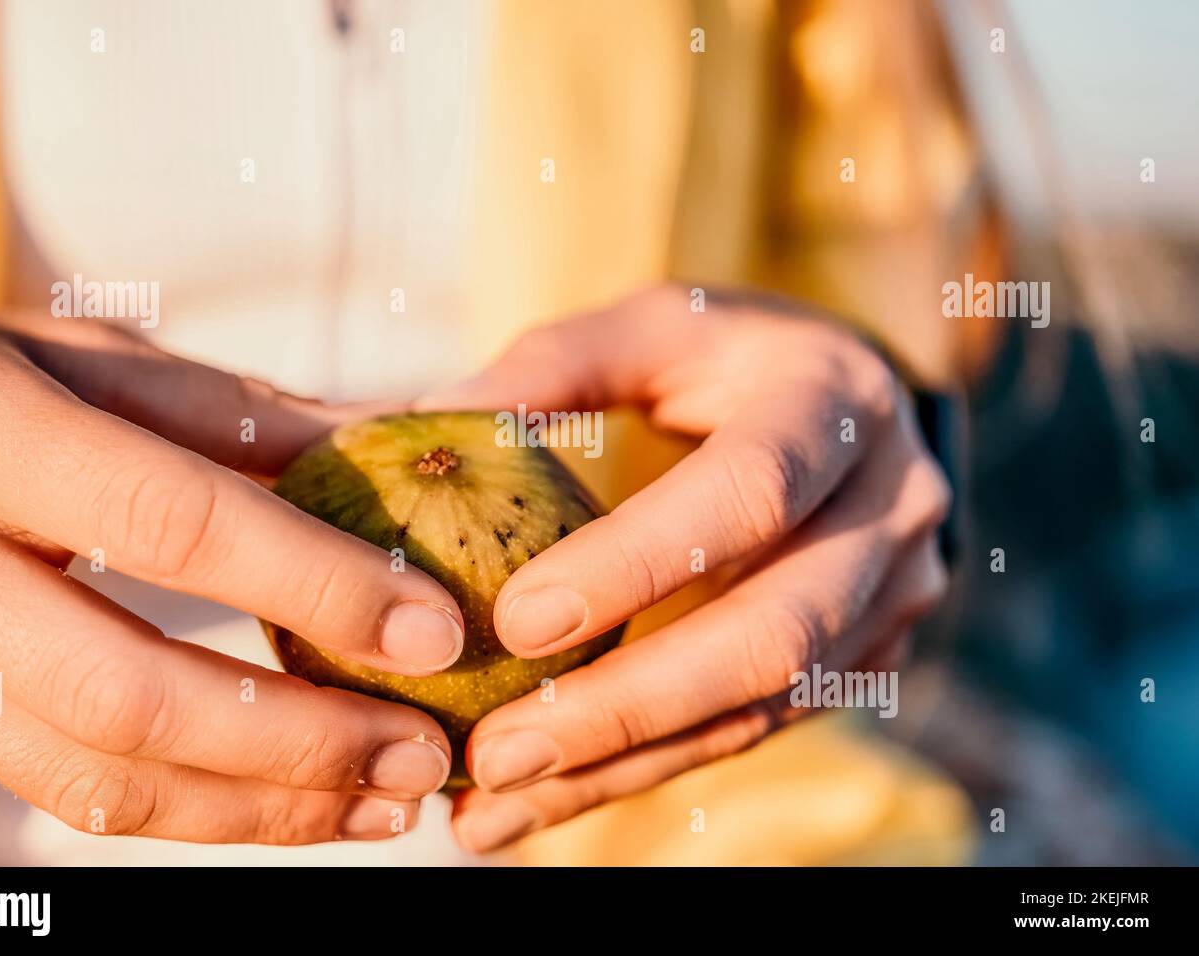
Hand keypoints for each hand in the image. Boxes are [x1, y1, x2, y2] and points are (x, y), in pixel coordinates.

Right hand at [0, 313, 464, 842]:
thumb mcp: (81, 363)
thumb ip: (231, 414)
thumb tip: (396, 441)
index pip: (171, 522)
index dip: (315, 584)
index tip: (436, 630)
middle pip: (132, 694)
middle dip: (301, 742)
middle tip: (423, 754)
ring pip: (98, 780)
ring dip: (263, 808)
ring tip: (386, 802)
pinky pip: (71, 795)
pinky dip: (199, 813)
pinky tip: (292, 804)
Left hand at [422, 286, 951, 851]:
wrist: (858, 411)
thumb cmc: (734, 358)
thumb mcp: (657, 328)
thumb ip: (557, 365)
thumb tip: (429, 418)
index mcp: (832, 403)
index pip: (749, 493)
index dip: (638, 564)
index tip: (517, 620)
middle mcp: (888, 509)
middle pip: (771, 633)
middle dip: (625, 705)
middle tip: (496, 752)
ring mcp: (889, 598)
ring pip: (760, 709)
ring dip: (622, 765)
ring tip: (494, 808)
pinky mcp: (863, 661)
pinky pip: (752, 733)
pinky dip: (644, 770)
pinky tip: (545, 800)